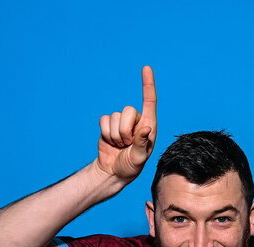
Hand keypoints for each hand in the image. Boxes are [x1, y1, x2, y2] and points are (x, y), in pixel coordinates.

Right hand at [96, 65, 156, 181]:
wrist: (113, 171)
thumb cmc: (131, 167)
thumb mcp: (139, 158)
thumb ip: (142, 143)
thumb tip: (147, 127)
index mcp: (149, 125)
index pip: (150, 101)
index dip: (148, 84)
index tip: (146, 68)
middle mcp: (137, 120)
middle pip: (128, 111)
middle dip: (124, 131)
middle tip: (126, 145)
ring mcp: (122, 122)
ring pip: (115, 117)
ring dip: (115, 135)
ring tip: (120, 145)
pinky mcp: (108, 124)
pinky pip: (104, 120)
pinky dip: (105, 133)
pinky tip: (110, 142)